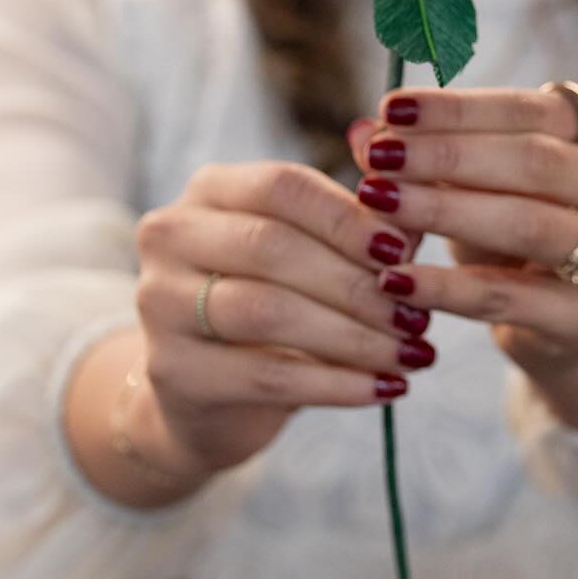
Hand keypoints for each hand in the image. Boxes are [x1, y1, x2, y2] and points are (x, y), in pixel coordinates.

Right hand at [125, 160, 435, 482]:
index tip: (405, 254)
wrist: (207, 395)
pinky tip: (383, 390)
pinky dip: (334, 383)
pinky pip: (264, 374)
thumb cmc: (279, 300)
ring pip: (267, 310)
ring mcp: (160, 301)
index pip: (283, 186)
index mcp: (211, 188)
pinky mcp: (172, 369)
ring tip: (411, 354)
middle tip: (417, 314)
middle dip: (355, 283)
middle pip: (272, 246)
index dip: (347, 218)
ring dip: (352, 335)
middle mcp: (173, 234)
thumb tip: (413, 183)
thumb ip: (363, 219)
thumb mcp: (316, 252)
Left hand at [347, 86, 577, 427]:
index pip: (537, 108)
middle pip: (538, 161)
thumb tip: (361, 125)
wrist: (567, 318)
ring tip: (377, 200)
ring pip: (528, 223)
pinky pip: (507, 298)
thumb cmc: (528, 217)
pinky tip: (392, 278)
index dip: (460, 107)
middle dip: (449, 153)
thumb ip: (433, 146)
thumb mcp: (492, 175)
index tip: (391, 106)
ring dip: (444, 208)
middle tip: (379, 155)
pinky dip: (445, 287)